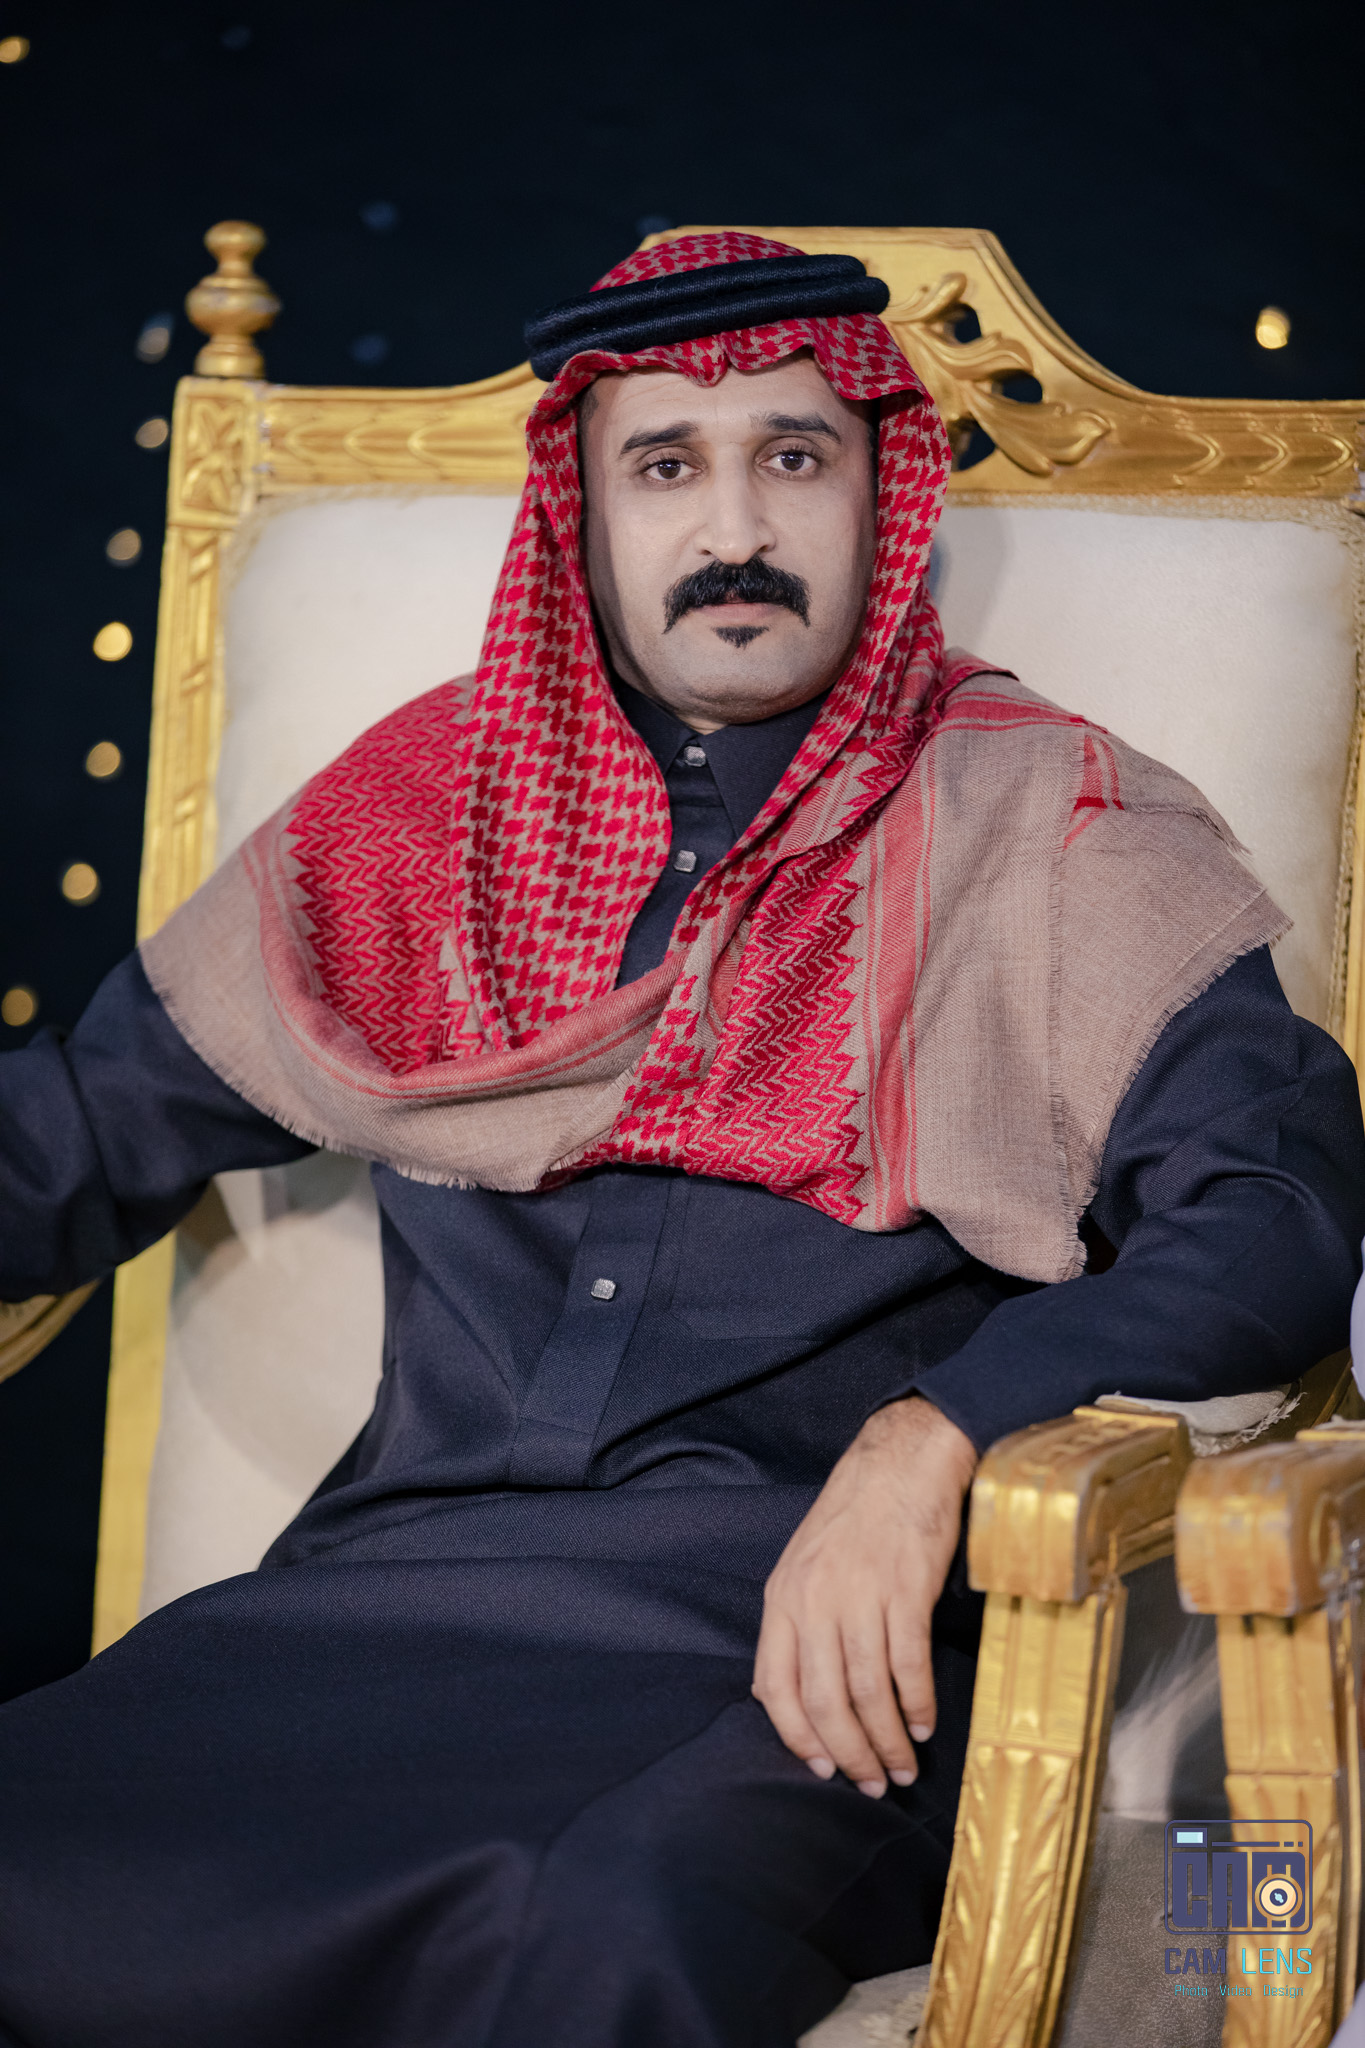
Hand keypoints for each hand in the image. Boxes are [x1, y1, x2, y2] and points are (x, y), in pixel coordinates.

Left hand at [752, 1394, 977, 1796]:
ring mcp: (861, 1595)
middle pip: (825, 1701)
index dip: (797, 1738)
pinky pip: (908, 1665)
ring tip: (903, 1768)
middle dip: (850, 1754)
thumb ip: (792, 1626)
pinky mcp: (906, 1590)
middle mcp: (815, 1601)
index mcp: (783, 1598)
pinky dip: (918, 1704)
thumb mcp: (802, 1566)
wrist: (900, 1463)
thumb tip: (779, 1695)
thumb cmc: (853, 1518)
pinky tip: (925, 1724)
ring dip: (888, 1740)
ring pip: (868, 1692)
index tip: (822, 1768)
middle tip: (872, 1784)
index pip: (775, 1688)